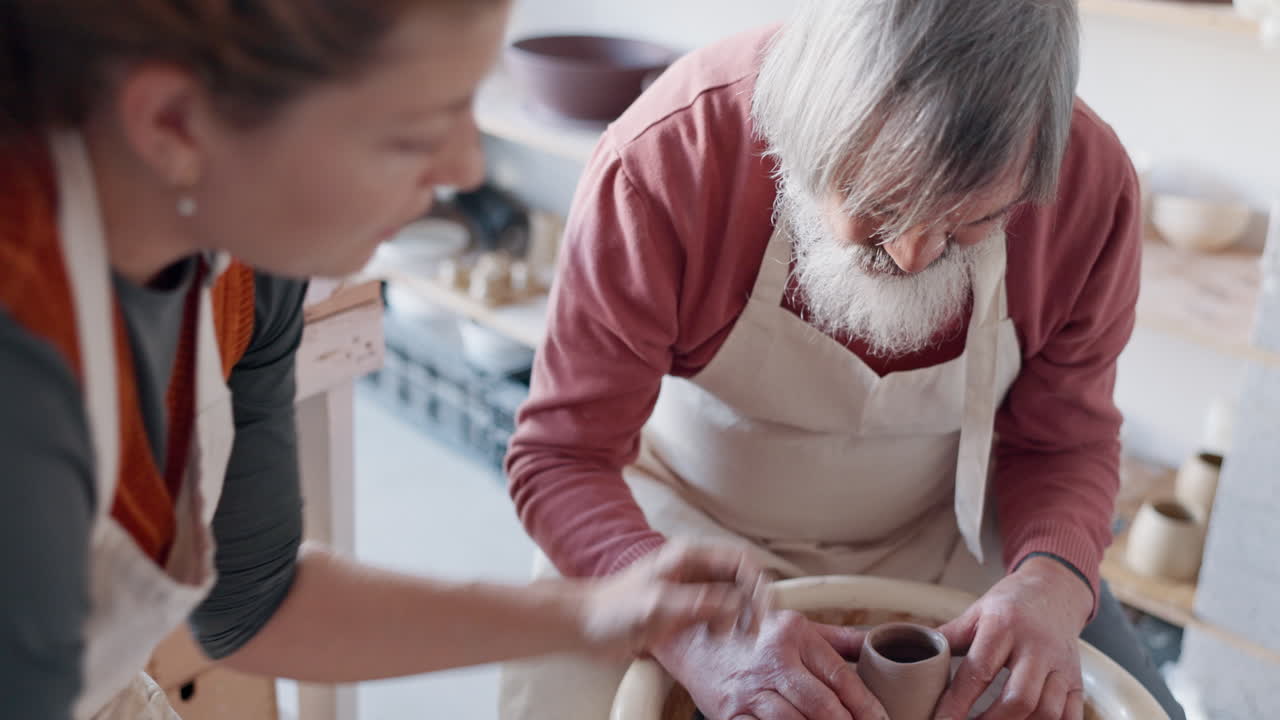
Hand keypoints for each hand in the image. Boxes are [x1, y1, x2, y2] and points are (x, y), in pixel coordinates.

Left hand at [574, 542, 771, 657]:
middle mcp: (695, 568)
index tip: (760, 613)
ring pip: (735, 596)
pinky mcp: (687, 608)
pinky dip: (726, 624)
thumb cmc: (612, 608)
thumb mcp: (656, 603)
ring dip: (740, 616)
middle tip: (749, 631)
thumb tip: (734, 605)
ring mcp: (692, 588)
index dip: (757, 584)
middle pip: (742, 578)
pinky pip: (721, 612)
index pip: (740, 560)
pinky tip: (715, 636)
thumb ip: (695, 602)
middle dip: (752, 603)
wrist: (585, 624)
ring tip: (724, 635)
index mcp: (689, 555)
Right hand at [652, 608, 888, 719]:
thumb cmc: (749, 634)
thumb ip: (838, 638)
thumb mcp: (794, 625)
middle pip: (822, 704)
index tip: (881, 719)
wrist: (691, 640)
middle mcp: (772, 659)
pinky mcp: (731, 712)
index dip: (866, 704)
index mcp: (793, 634)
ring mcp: (750, 689)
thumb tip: (878, 643)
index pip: (840, 676)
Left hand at [933, 557, 1093, 719]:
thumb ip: (947, 637)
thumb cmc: (1010, 605)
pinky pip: (1071, 714)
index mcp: (1004, 626)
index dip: (957, 702)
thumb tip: (911, 651)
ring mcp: (1061, 665)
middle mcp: (1037, 646)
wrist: (1054, 590)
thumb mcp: (975, 612)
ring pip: (1047, 710)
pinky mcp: (1077, 680)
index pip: (978, 671)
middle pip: (1019, 698)